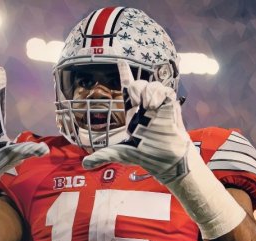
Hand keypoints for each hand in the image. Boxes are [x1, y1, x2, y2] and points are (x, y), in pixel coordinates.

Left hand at [82, 60, 190, 183]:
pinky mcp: (169, 105)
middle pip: (138, 84)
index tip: (120, 61)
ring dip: (147, 92)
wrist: (166, 159)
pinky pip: (164, 89)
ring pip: (150, 84)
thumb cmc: (146, 155)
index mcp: (133, 112)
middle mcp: (144, 106)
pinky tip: (155, 105)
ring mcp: (158, 104)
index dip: (125, 74)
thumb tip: (85, 164)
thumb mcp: (120, 153)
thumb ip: (102, 156)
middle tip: (137, 103)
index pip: (128, 88)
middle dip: (135, 87)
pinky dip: (158, 94)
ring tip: (149, 107)